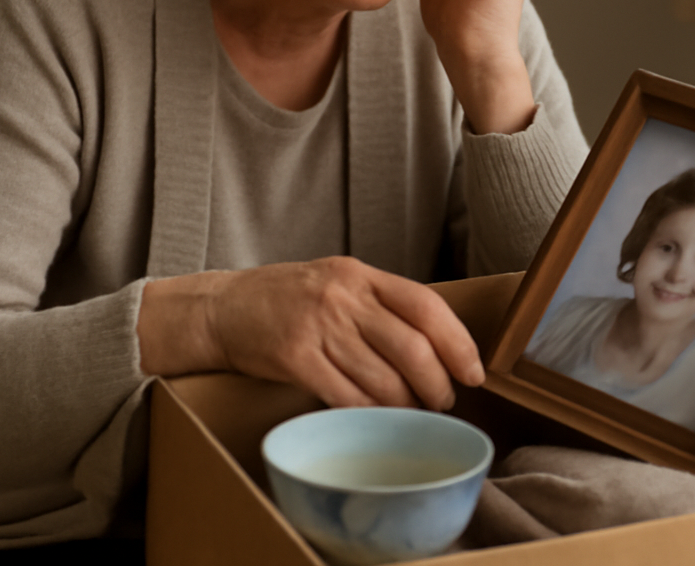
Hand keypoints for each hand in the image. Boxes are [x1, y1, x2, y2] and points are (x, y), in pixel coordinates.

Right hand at [137, 257, 483, 409]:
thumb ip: (377, 305)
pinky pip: (346, 396)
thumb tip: (434, 346)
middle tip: (442, 402)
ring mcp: (317, 326)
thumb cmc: (284, 300)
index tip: (473, 372)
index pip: (425, 306)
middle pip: (412, 347)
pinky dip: (368, 415)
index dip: (457, 343)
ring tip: (411, 414)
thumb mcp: (335, 283)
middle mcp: (342, 296)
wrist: (221, 309)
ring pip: (382, 378)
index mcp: (359, 274)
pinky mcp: (295, 358)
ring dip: (405, 405)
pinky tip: (375, 421)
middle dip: (436, 384)